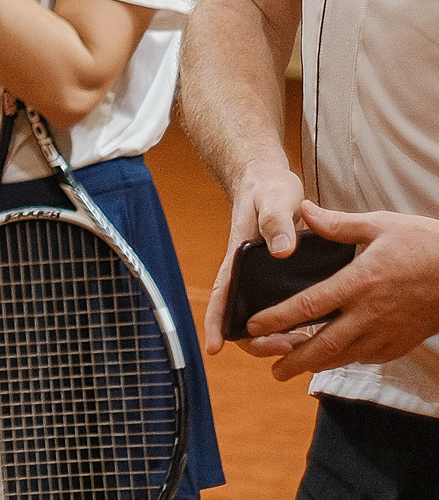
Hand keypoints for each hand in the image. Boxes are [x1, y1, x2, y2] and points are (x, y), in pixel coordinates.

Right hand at [203, 158, 306, 354]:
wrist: (268, 181)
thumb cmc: (267, 189)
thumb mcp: (274, 199)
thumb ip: (277, 222)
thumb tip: (281, 250)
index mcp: (238, 257)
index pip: (222, 295)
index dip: (216, 322)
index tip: (214, 346)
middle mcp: (246, 274)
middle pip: (241, 318)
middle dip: (259, 341)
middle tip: (289, 346)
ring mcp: (261, 279)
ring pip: (262, 320)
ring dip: (277, 338)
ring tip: (306, 345)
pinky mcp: (278, 279)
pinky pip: (280, 311)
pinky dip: (291, 327)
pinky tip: (314, 335)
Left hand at [242, 202, 438, 377]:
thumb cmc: (426, 245)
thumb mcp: (380, 225)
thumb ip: (337, 224)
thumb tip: (303, 212)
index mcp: (360, 283)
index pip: (310, 306)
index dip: (278, 318)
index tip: (254, 327)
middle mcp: (371, 313)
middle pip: (324, 344)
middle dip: (293, 359)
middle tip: (270, 368)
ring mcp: (389, 332)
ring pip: (346, 355)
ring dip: (316, 364)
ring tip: (292, 369)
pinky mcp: (403, 341)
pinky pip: (369, 356)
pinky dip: (347, 359)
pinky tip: (335, 357)